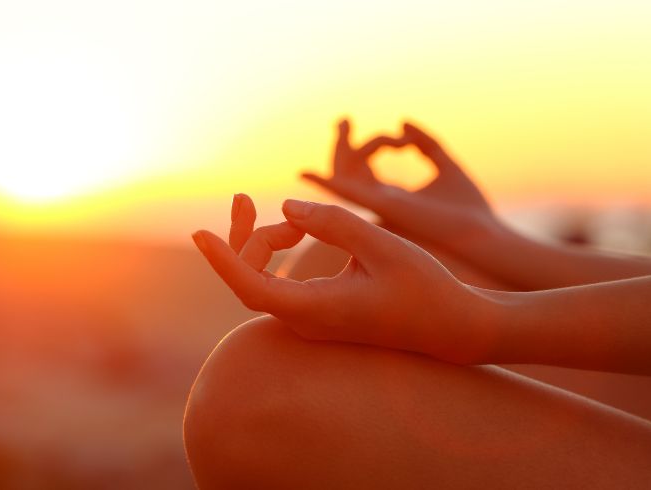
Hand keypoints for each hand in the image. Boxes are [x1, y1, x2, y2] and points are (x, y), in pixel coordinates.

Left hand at [192, 194, 491, 363]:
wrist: (452, 326)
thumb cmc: (424, 288)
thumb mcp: (381, 246)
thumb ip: (333, 223)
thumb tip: (288, 206)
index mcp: (315, 310)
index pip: (249, 286)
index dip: (222, 258)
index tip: (198, 233)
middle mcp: (304, 321)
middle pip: (249, 277)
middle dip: (246, 235)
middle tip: (242, 197)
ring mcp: (309, 320)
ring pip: (262, 279)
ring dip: (268, 241)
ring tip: (298, 219)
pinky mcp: (317, 313)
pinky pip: (278, 283)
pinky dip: (278, 254)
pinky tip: (294, 231)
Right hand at [302, 120, 503, 252]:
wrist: (483, 233)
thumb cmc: (469, 208)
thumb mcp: (445, 164)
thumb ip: (425, 143)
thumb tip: (402, 121)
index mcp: (392, 197)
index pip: (364, 171)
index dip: (370, 145)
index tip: (400, 137)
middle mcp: (379, 204)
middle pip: (348, 173)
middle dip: (343, 145)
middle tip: (345, 120)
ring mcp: (379, 207)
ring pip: (345, 177)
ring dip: (344, 148)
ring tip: (346, 123)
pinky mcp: (384, 208)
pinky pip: (347, 194)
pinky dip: (326, 184)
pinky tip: (307, 174)